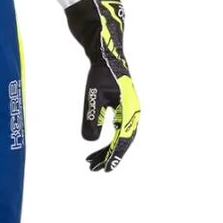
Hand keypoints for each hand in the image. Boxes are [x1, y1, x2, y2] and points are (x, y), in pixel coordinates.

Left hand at [65, 0, 139, 172]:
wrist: (107, 52)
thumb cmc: (101, 72)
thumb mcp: (93, 97)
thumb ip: (92, 118)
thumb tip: (89, 141)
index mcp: (130, 110)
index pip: (124, 140)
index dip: (114, 156)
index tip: (105, 169)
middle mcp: (133, 112)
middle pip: (122, 141)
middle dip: (108, 156)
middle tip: (93, 169)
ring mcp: (128, 109)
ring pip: (120, 136)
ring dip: (106, 149)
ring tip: (91, 162)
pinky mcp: (122, 106)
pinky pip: (117, 128)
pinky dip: (107, 139)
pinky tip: (96, 146)